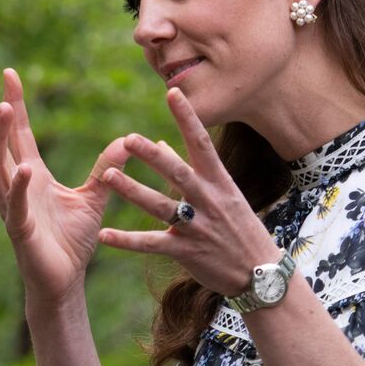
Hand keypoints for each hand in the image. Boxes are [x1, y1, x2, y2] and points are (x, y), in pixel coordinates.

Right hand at [0, 68, 124, 305]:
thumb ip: (106, 168)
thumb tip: (129, 139)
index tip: (9, 74)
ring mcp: (15, 207)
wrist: (65, 282)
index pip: (19, 134)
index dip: (14, 104)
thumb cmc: (72, 243)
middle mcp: (18, 187)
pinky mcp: (21, 230)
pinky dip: (18, 187)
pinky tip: (22, 168)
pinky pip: (16, 205)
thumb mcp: (94, 197)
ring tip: (2, 111)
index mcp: (33, 176)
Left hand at [96, 87, 279, 295]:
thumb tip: (160, 144)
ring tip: (107, 175)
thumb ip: (190, 169)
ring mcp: (198, 226)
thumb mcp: (224, 195)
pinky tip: (104, 234)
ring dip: (132, 191)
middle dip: (152, 156)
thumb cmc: (240, 229)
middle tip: (128, 139)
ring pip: (160, 205)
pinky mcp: (187, 251)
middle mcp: (208, 200)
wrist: (261, 273)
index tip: (172, 92)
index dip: (187, 117)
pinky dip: (126, 240)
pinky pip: (151, 244)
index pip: (202, 143)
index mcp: (220, 182)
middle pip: (177, 172)